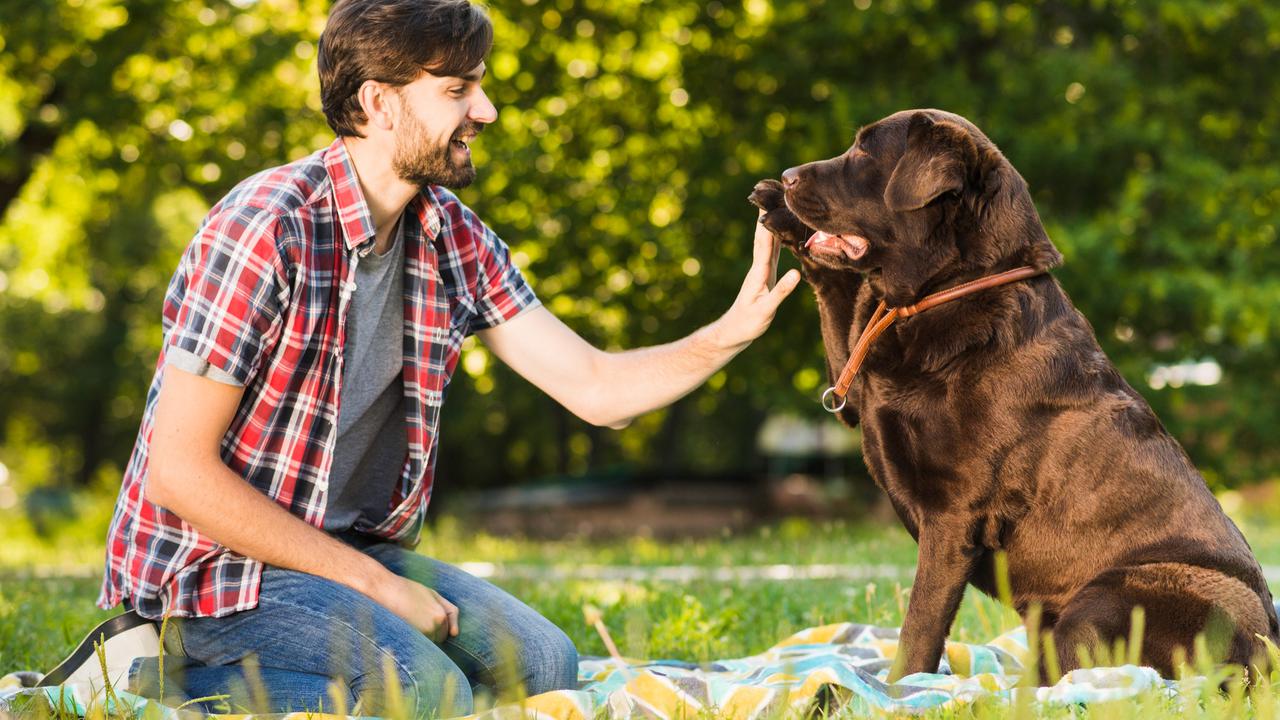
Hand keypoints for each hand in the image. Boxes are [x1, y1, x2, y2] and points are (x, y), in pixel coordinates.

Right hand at [371, 571, 459, 642]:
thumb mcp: (435, 595)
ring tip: (412, 617)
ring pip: (428, 643)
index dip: (439, 624)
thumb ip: (450, 612)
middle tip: (418, 614)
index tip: (427, 612)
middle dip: (433, 630)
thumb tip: (455, 634)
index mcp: (441, 616)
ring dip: (423, 634)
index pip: (449, 632)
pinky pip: (417, 645)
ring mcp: (418, 634)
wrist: (386, 590)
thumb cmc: (410, 590)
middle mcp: (432, 627)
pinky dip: (414, 637)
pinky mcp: (406, 638)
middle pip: (439, 639)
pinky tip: (406, 623)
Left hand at [712, 210, 802, 350]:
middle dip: (769, 214)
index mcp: (760, 272)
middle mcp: (760, 267)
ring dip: (772, 223)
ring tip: (777, 205)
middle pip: (765, 236)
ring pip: (768, 242)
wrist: (734, 332)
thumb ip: (780, 292)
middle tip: (772, 192)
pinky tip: (781, 232)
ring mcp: (762, 271)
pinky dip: (776, 239)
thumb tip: (795, 273)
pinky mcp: (766, 277)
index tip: (772, 201)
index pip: (765, 242)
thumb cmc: (748, 324)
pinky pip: (773, 252)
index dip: (768, 221)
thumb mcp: (765, 311)